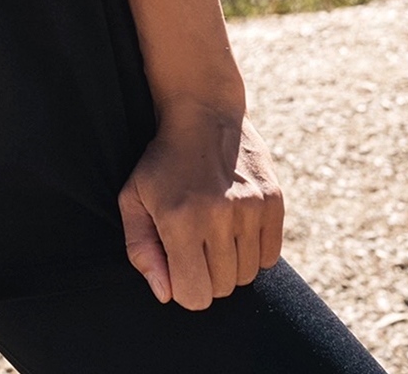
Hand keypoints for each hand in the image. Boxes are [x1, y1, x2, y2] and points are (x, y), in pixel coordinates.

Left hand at [118, 104, 284, 310]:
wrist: (202, 111)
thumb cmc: (162, 161)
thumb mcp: (133, 197)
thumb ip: (141, 249)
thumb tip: (166, 293)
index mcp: (179, 219)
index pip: (193, 296)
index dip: (183, 286)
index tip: (177, 264)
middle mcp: (218, 216)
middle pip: (222, 288)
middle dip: (206, 275)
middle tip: (195, 244)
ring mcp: (250, 208)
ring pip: (248, 276)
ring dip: (230, 264)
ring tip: (214, 232)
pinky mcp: (274, 201)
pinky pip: (270, 258)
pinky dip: (254, 251)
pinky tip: (236, 225)